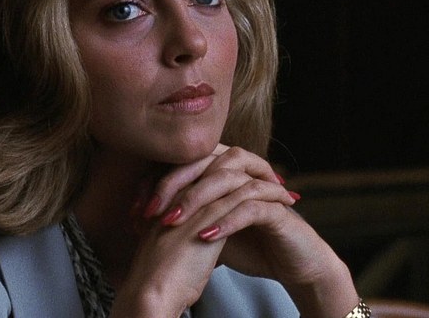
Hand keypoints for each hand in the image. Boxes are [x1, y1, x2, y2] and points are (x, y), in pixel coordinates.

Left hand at [146, 144, 358, 316]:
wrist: (293, 264)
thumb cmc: (251, 245)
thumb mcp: (208, 230)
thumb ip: (183, 218)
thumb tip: (140, 219)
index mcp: (224, 172)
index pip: (187, 164)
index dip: (159, 183)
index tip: (135, 209)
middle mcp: (243, 172)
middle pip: (204, 164)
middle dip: (172, 186)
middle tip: (149, 210)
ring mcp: (262, 186)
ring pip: (226, 180)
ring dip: (195, 201)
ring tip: (172, 222)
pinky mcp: (278, 207)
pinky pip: (251, 206)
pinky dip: (227, 220)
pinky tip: (206, 236)